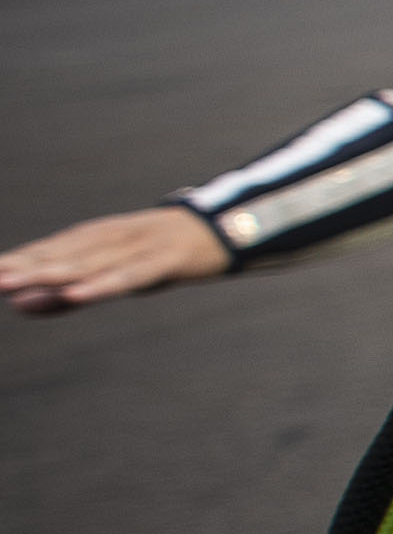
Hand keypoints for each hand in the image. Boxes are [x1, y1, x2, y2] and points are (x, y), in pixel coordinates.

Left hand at [1, 206, 230, 313]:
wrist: (229, 227)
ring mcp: (139, 246)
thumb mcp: (113, 276)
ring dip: (47, 274)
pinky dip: (102, 284)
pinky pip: (130, 276)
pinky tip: (76, 293)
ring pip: (86, 263)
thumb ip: (67, 294)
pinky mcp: (166, 260)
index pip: (44, 251)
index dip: (12, 262)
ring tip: (11, 283)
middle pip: (57, 255)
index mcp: (96, 239)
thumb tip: (17, 306)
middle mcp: (111, 238)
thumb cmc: (164, 256)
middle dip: (18, 267)